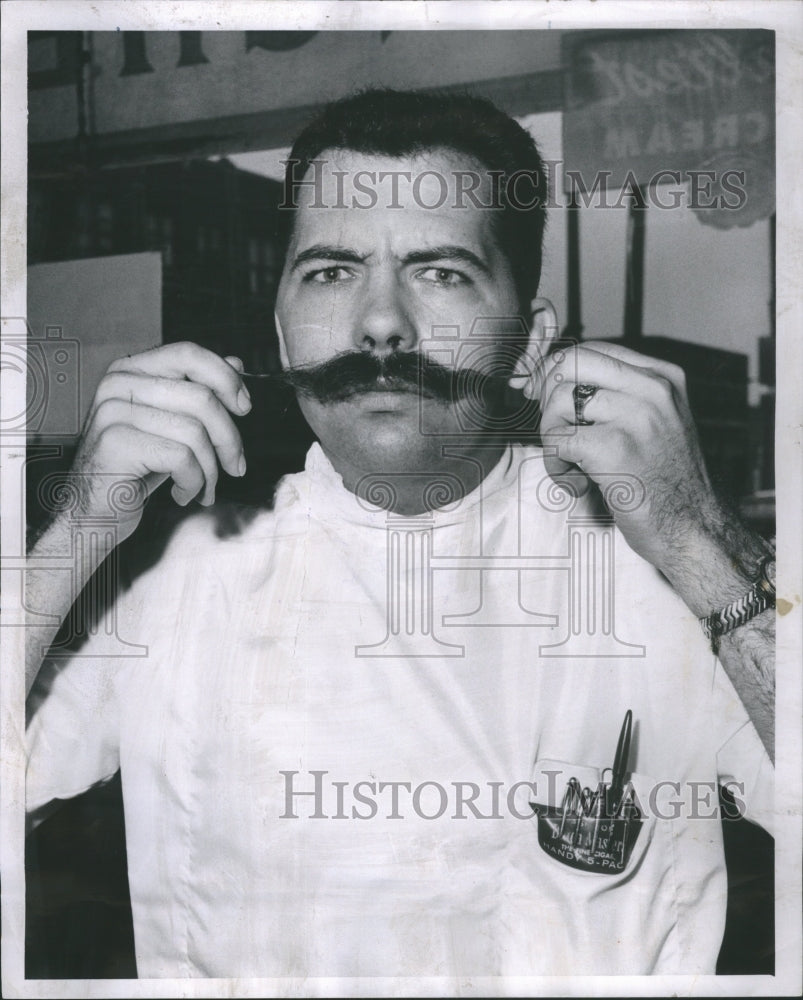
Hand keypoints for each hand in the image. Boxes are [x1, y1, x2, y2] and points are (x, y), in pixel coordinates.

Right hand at [69, 342, 250, 541]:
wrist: (92, 513)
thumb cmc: (135, 469)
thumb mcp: (171, 426)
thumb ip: (198, 392)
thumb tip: (238, 364)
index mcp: (130, 370)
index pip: (188, 354)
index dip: (226, 378)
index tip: (245, 408)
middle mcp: (117, 384)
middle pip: (201, 398)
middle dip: (229, 439)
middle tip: (236, 467)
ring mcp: (113, 412)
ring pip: (195, 432)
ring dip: (211, 469)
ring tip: (204, 487)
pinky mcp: (116, 443)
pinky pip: (181, 458)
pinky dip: (193, 482)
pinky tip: (182, 494)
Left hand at [533, 341, 722, 577]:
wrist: (693, 528)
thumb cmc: (665, 480)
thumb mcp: (656, 421)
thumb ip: (618, 395)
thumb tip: (551, 377)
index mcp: (663, 376)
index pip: (591, 350)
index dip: (557, 370)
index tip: (542, 393)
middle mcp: (652, 389)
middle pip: (569, 363)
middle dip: (545, 394)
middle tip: (550, 425)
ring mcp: (634, 416)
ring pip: (557, 402)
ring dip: (550, 438)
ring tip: (572, 466)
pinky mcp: (613, 448)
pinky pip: (556, 442)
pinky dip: (555, 467)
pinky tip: (576, 484)